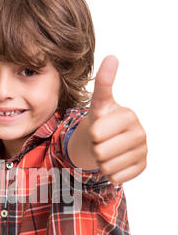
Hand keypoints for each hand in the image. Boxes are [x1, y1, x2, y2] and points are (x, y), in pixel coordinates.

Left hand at [86, 55, 147, 183]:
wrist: (108, 141)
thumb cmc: (102, 120)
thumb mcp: (98, 103)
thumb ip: (104, 82)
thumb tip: (112, 56)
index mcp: (129, 116)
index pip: (97, 134)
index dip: (92, 134)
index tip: (99, 128)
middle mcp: (140, 133)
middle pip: (101, 152)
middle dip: (96, 149)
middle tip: (102, 142)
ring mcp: (143, 151)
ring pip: (108, 167)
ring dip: (102, 162)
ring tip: (107, 151)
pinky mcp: (142, 167)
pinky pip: (117, 178)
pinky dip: (111, 173)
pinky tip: (114, 161)